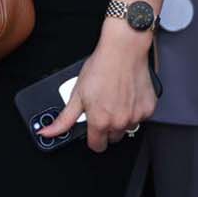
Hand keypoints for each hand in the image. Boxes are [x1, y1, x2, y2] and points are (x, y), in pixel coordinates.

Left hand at [40, 24, 156, 151]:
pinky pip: (141, 117)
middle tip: (103, 107)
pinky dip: (134, 109)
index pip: (97, 145)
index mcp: (100, 121)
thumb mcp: (77, 94)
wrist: (123, 51)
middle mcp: (119, 122)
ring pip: (127, 127)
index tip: (92, 129)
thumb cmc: (101, 68)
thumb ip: (64, 119)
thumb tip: (48, 132)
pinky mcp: (149, 109)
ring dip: (121, 119)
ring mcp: (136, 116)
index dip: (92, 138)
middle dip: (107, 127)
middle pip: (112, 138)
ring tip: (115, 98)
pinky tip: (127, 95)